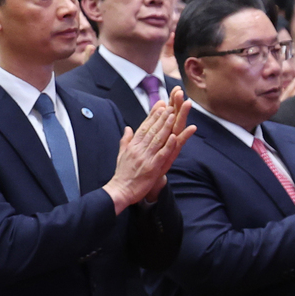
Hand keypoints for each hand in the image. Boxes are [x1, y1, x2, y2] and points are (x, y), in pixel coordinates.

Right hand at [103, 85, 194, 211]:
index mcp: (133, 145)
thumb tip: (128, 128)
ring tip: (173, 114)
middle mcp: (139, 149)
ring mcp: (145, 157)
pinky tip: (175, 136)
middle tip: (170, 105)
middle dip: (161, 117)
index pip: (144, 127)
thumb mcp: (121, 154)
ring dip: (166, 126)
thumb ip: (126, 140)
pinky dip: (169, 145)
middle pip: (152, 130)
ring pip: (157, 139)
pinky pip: (162, 154)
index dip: (152, 115)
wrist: (119, 190)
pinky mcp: (152, 167)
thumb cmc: (121, 174)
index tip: (160, 105)